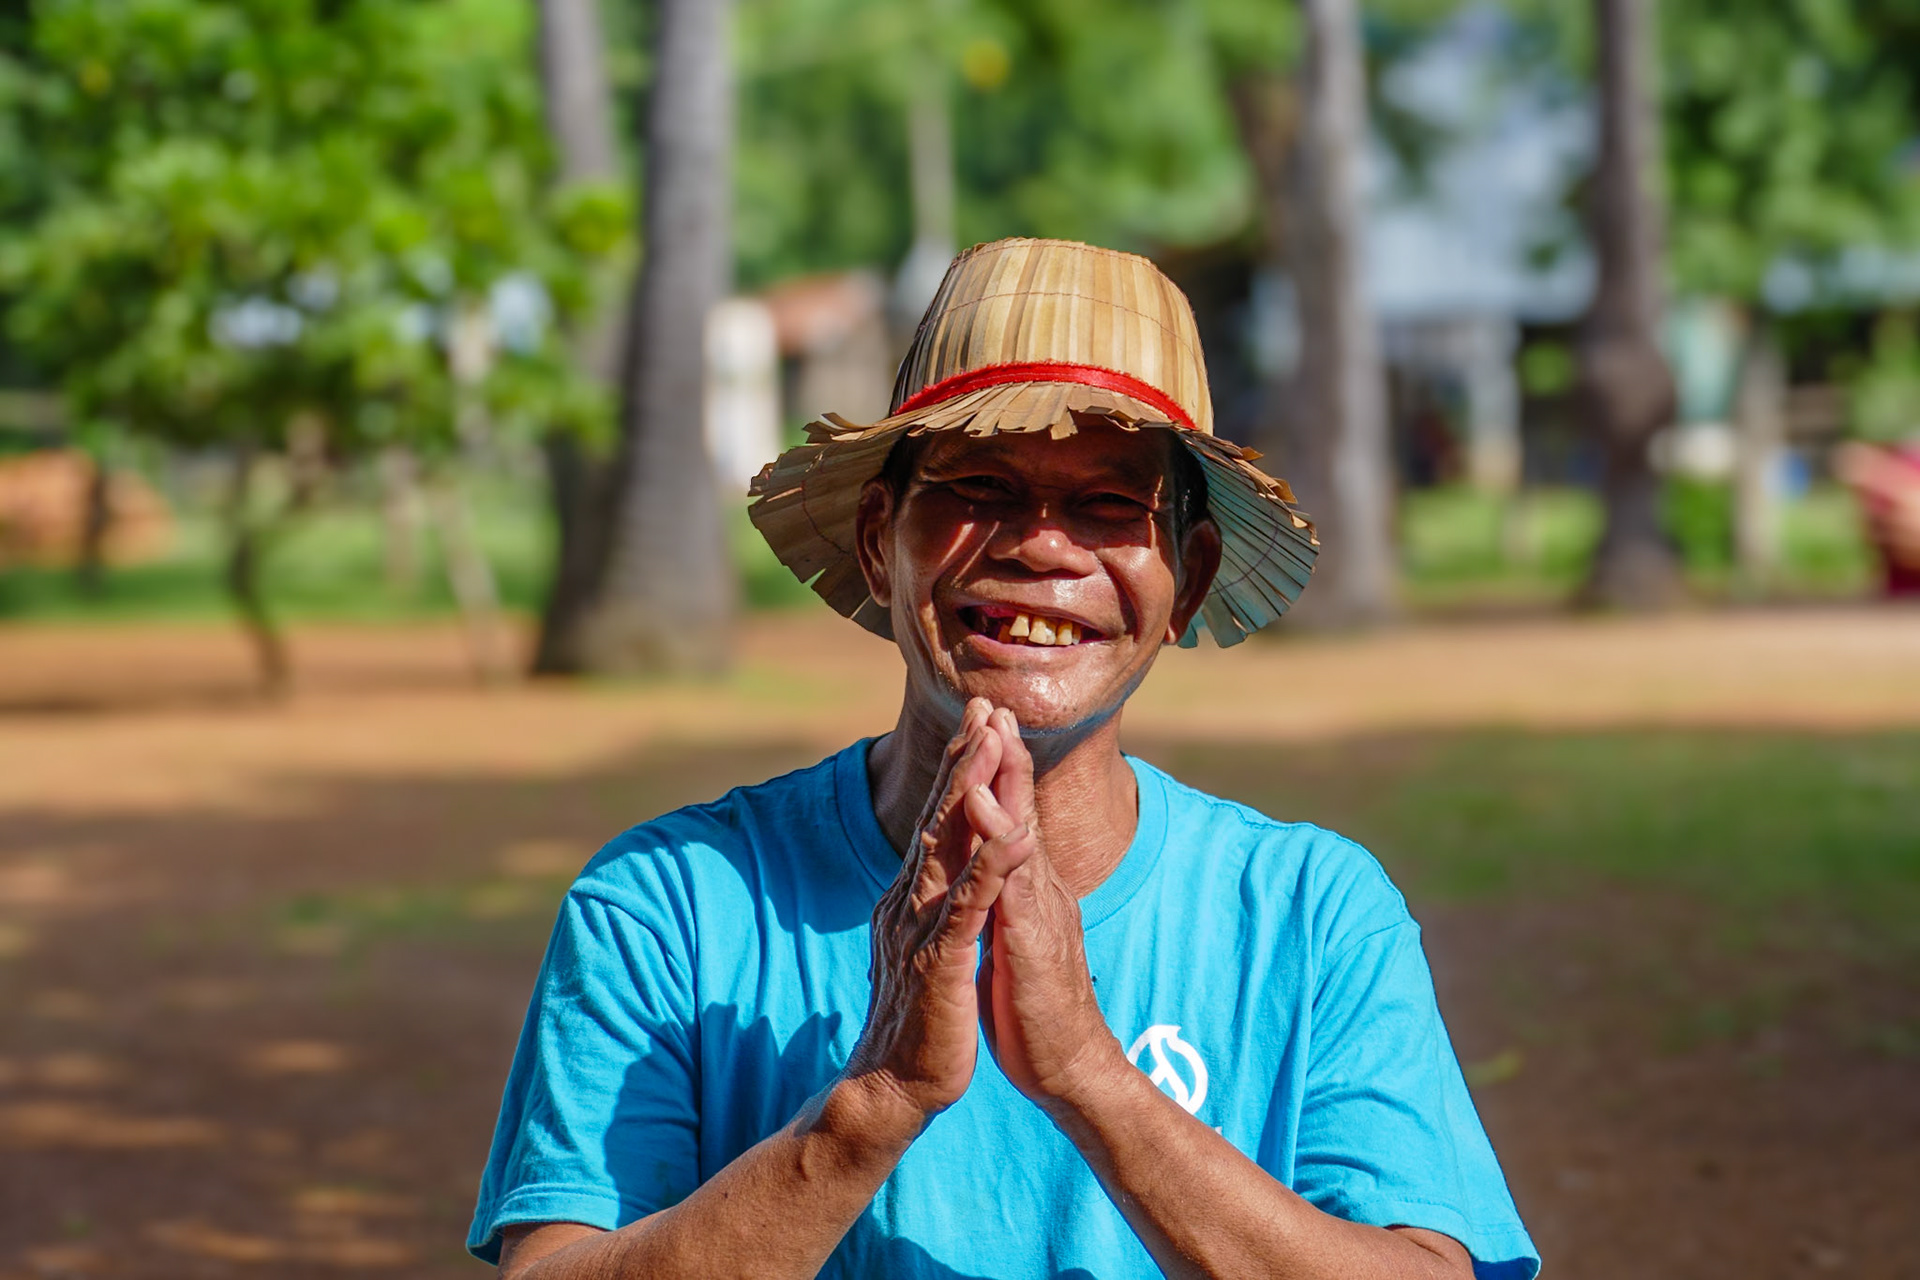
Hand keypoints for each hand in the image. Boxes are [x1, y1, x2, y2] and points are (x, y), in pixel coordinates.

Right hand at [845, 699, 1037, 1128]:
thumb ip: (937, 901)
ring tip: (992, 747)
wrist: (896, 1087)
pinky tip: (1011, 839)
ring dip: (971, 795)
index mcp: (914, 896)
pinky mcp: (937, 965)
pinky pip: (965, 909)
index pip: (940, 819)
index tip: (982, 719)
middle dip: (964, 759)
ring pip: (947, 849)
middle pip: (939, 817)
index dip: (961, 767)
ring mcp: (920, 930)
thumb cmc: (923, 1019)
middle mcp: (910, 901)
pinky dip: (988, 871)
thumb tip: (942, 866)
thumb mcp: (933, 944)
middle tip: (983, 705)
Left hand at [971, 708, 1126, 1111]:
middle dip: (1005, 754)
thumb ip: (1008, 898)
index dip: (997, 768)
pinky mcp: (1033, 943)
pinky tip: (987, 818)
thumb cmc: (1035, 1006)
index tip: (983, 721)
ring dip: (1006, 784)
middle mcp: (1039, 889)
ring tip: (990, 736)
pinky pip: (1015, 887)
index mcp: (1027, 888)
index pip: (1010, 816)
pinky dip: (1001, 847)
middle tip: (991, 703)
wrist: (1067, 1067)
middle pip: (1021, 809)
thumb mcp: (1014, 937)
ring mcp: (1040, 912)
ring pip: (1021, 836)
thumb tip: (994, 871)